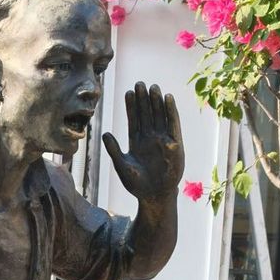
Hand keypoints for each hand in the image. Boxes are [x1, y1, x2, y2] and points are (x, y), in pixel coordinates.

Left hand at [102, 83, 183, 200]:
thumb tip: (104, 133)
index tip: (128, 92)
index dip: (131, 106)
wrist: (154, 196)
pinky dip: (170, 111)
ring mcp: (162, 140)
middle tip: (139, 83)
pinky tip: (168, 98)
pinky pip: (172, 124)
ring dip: (156, 102)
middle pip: (146, 114)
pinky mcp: (174, 143)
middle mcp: (150, 138)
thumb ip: (114, 150)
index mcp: (136, 142)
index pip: (134, 120)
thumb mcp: (122, 166)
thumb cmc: (137, 185)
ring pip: (159, 116)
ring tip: (152, 87)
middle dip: (143, 99)